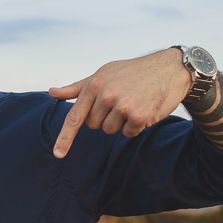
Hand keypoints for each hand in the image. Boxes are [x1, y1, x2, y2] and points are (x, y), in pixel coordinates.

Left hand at [49, 48, 190, 157]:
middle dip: (105, 118)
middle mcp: (106, 95)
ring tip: (134, 102)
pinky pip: (128, 133)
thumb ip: (77, 88)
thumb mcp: (103, 74)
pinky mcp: (139, 116)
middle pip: (94, 126)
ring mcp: (122, 106)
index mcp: (93, 84)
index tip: (58, 154)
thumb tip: (52, 93)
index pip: (74, 117)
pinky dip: (135, 126)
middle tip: (121, 100)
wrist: (170, 68)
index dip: (65, 138)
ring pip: (110, 130)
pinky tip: (144, 108)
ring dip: (121, 122)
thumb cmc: (132, 72)